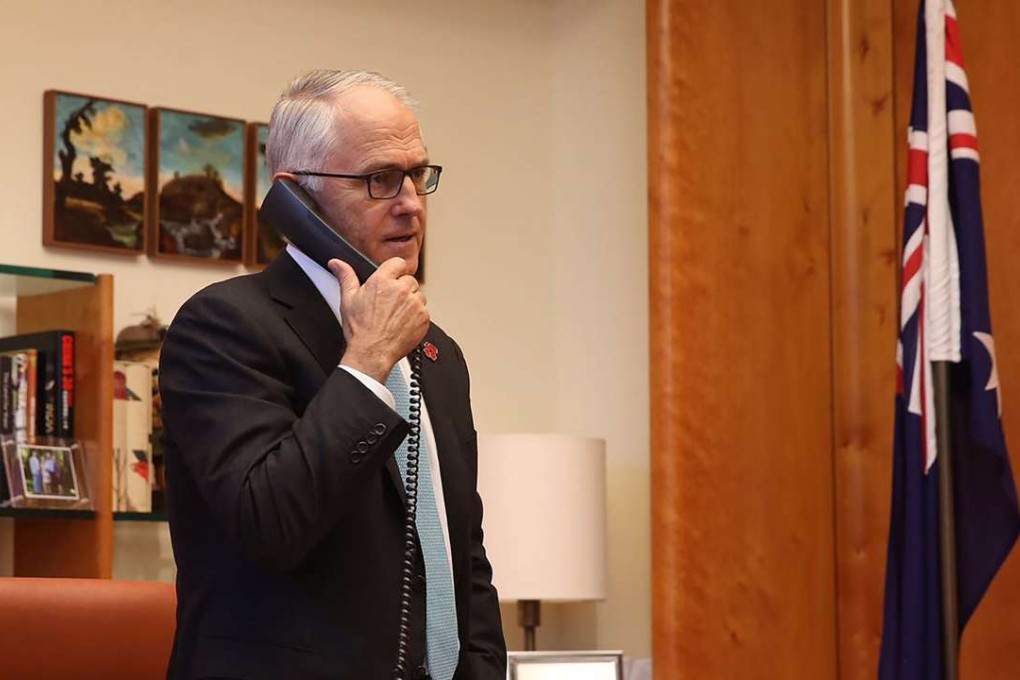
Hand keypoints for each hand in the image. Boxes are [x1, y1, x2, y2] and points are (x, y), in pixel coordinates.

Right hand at [329, 257, 428, 382]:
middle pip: (409, 280)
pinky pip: (424, 311)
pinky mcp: (423, 317)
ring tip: (396, 315)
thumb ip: (345, 277)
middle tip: (390, 304)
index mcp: (382, 281)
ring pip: (418, 295)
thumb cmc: (360, 329)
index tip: (392, 279)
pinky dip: (416, 316)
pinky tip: (403, 323)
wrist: (372, 353)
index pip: (398, 263)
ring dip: (411, 302)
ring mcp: (414, 303)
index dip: (395, 271)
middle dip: (402, 289)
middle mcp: (401, 290)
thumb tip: (336, 263)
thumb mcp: (348, 300)